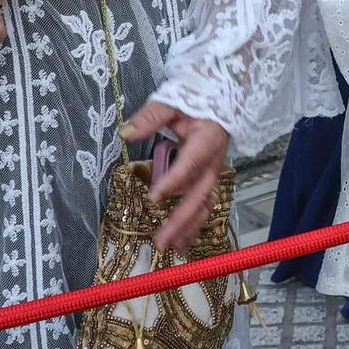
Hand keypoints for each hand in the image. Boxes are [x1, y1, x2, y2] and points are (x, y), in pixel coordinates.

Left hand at [120, 103, 230, 251]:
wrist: (224, 100)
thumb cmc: (197, 100)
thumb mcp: (172, 101)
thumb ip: (150, 117)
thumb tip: (125, 134)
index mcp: (207, 140)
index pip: (190, 164)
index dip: (174, 182)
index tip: (154, 198)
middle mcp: (214, 162)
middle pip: (199, 195)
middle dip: (180, 220)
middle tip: (160, 241)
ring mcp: (213, 172)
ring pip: (205, 205)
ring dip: (189, 228)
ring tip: (171, 249)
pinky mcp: (210, 179)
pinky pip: (205, 205)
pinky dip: (194, 224)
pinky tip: (182, 241)